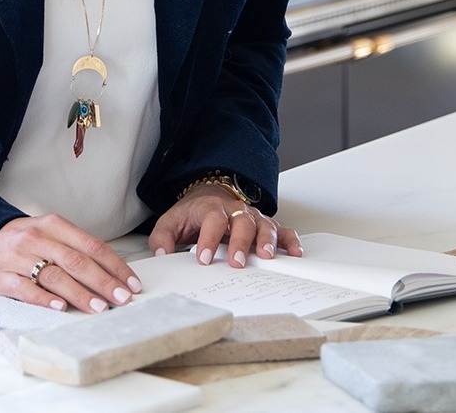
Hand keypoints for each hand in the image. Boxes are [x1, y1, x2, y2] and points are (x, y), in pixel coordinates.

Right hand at [0, 213, 142, 311]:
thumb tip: (110, 271)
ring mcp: (17, 257)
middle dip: (103, 281)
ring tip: (98, 307)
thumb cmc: (21, 240)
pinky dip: (43, 299)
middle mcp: (36, 238)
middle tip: (122, 298)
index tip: (132, 283)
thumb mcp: (47, 233)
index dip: (114, 264)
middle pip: (76, 260)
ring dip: (79, 293)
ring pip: (53, 275)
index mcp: (53, 225)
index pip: (91, 244)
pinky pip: (24, 288)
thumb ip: (74, 248)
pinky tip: (59, 307)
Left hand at [148, 186, 303, 266]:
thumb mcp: (171, 221)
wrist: (207, 195)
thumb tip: (161, 254)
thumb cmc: (193, 213)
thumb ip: (162, 237)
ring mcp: (252, 217)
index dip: (209, 239)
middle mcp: (234, 211)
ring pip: (263, 225)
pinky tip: (294, 253)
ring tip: (267, 257)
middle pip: (241, 222)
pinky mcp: (264, 225)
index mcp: (211, 208)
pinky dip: (290, 240)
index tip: (204, 258)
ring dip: (266, 240)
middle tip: (236, 261)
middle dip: (240, 242)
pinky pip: (282, 230)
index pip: (212, 220)